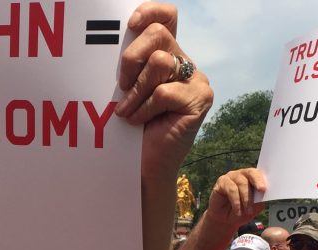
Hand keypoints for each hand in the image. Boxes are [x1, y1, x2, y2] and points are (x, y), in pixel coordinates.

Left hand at [115, 2, 213, 185]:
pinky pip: (163, 91)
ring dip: (136, 90)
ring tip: (128, 111)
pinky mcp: (200, 99)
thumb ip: (129, 64)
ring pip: (161, 61)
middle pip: (159, 34)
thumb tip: (117, 41)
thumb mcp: (125, 89)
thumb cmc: (129, 128)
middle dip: (132, 58)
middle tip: (122, 85)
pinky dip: (144, 108)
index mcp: (167, 54)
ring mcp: (196, 80)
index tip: (131, 25)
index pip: (167, 17)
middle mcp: (185, 63)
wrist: (141, 166)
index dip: (150, 11)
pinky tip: (139, 122)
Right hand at [206, 168, 265, 227]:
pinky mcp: (221, 183)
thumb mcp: (255, 207)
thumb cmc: (242, 211)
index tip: (266, 188)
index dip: (263, 179)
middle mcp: (242, 174)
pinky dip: (236, 201)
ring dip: (246, 198)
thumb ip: (261, 199)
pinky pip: (231, 189)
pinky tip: (237, 210)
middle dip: (257, 181)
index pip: (260, 173)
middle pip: (251, 173)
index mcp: (253, 178)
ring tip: (248, 211)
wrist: (226, 220)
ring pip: (241, 183)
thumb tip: (265, 194)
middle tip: (262, 190)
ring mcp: (230, 177)